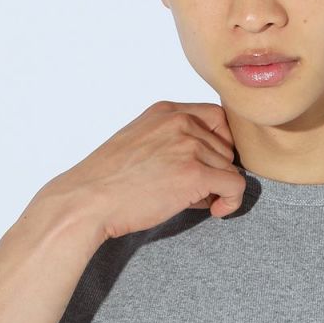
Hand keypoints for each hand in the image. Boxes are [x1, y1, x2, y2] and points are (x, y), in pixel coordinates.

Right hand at [54, 100, 244, 243]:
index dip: (220, 144)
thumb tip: (208, 161)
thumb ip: (170, 140)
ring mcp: (188, 146)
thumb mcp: (138, 141)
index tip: (208, 164)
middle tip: (193, 190)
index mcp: (166, 111)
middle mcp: (180, 122)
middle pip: (226, 146)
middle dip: (216, 170)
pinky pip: (236, 186)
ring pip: (230, 168)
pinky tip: (214, 211)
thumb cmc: (107, 181)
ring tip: (191, 201)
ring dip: (218, 188)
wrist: (87, 201)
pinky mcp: (195, 174)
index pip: (217, 117)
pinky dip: (231, 201)